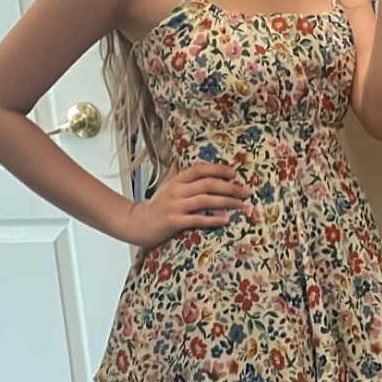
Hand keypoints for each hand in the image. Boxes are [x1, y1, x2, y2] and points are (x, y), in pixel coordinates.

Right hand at [123, 162, 249, 246]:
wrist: (136, 223)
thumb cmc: (154, 205)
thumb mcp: (164, 185)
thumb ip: (175, 172)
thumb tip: (180, 158)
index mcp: (177, 180)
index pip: (199, 169)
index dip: (218, 169)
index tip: (234, 173)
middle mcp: (177, 191)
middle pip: (207, 184)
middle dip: (229, 187)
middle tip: (246, 191)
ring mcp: (175, 206)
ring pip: (205, 200)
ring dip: (226, 202)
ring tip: (241, 204)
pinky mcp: (174, 222)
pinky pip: (197, 219)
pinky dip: (213, 219)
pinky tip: (226, 220)